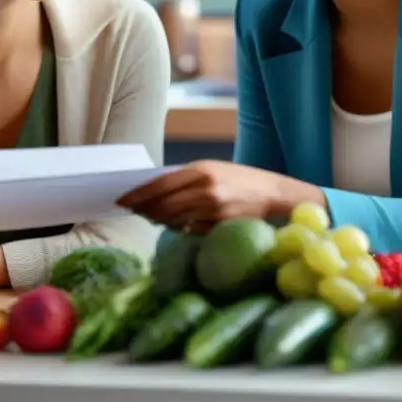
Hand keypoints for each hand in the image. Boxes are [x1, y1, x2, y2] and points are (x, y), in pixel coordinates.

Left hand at [116, 160, 322, 232]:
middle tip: (135, 211)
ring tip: (153, 216)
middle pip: (162, 206)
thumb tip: (152, 193)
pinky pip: (189, 231)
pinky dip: (180, 228)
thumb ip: (186, 179)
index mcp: (202, 170)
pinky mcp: (219, 230)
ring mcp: (213, 213)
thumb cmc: (243, 180)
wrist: (280, 197)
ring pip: (173, 221)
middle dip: (145, 210)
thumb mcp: (215, 170)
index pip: (159, 184)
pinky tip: (178, 223)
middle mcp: (206, 191)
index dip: (137, 194)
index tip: (121, 199)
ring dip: (159, 220)